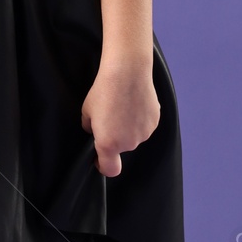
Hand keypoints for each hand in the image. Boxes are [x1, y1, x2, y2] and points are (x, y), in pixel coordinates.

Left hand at [81, 62, 159, 176]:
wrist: (127, 72)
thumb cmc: (104, 90)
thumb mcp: (87, 111)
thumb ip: (91, 128)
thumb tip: (96, 131)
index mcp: (109, 144)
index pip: (110, 169)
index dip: (103, 166)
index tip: (99, 159)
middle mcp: (128, 143)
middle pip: (121, 148)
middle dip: (115, 137)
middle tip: (110, 116)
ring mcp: (143, 133)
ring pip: (134, 136)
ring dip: (128, 128)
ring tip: (122, 107)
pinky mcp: (154, 122)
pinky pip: (144, 126)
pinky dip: (139, 119)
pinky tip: (133, 103)